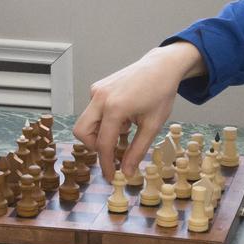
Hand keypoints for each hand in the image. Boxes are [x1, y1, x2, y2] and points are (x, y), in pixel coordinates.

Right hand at [73, 41, 205, 180]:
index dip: (106, 164)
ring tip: (126, 128)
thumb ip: (137, 151)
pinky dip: (104, 120)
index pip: (103, 144)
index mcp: (114, 107)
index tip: (111, 176)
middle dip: (95, 146)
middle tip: (114, 150)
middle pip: (82, 132)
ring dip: (101, 132)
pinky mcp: (97, 87)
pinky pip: (93, 111)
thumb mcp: (152, 125)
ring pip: (87, 122)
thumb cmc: (160, 93)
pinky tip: (124, 116)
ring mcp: (96, 90)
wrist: (161, 66)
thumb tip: (126, 172)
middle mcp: (100, 97)